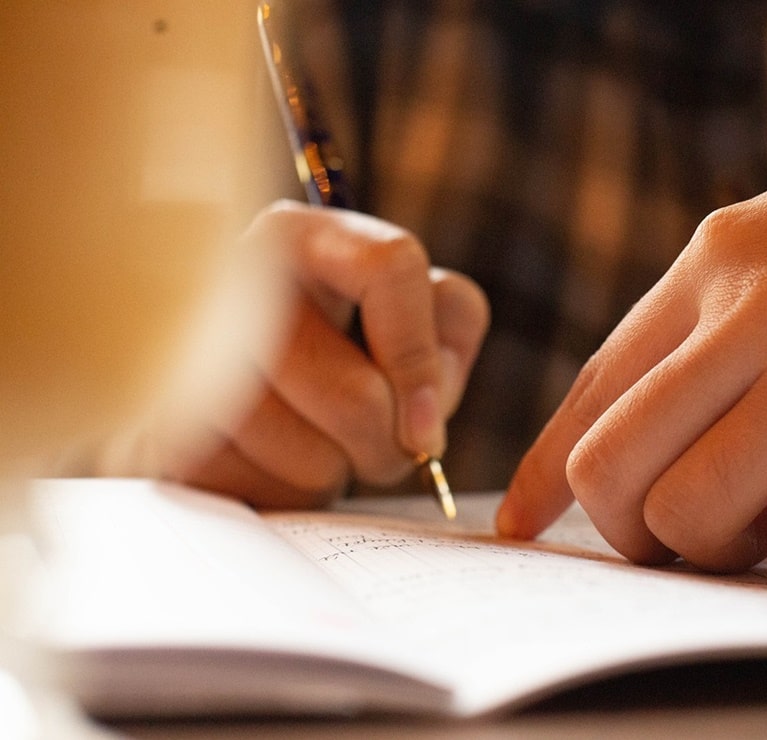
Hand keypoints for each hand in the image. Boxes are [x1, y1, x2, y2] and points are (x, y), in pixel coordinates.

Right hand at [143, 201, 487, 507]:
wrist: (215, 393)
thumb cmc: (342, 347)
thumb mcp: (415, 316)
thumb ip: (448, 328)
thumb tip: (422, 414)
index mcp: (300, 235)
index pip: (390, 266)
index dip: (422, 356)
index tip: (428, 421)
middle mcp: (232, 274)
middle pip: (357, 394)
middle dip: (387, 443)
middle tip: (381, 446)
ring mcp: (183, 352)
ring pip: (312, 456)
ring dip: (333, 471)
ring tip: (316, 445)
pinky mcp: (156, 428)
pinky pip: (258, 490)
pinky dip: (281, 493)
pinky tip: (271, 462)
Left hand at [500, 70, 766, 581]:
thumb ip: (719, 324)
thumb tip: (664, 434)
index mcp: (718, 258)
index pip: (591, 389)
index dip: (544, 475)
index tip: (522, 522)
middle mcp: (758, 306)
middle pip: (615, 468)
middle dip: (631, 531)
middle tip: (680, 536)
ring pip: (695, 516)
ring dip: (719, 551)